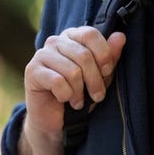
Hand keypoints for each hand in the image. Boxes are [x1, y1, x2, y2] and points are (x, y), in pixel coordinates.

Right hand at [18, 26, 125, 154]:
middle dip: (95, 80)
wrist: (58, 120)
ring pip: (72, 70)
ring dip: (80, 91)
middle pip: (83, 55)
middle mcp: (56, 41)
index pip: (90, 34)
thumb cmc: (81, 94)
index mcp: (73, 36)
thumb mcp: (101, 76)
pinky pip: (57, 81)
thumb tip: (120, 36)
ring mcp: (42, 54)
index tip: (107, 72)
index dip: (103, 54)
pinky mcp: (32, 70)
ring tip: (79, 100)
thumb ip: (110, 57)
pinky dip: (66, 95)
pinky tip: (65, 100)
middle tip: (97, 96)